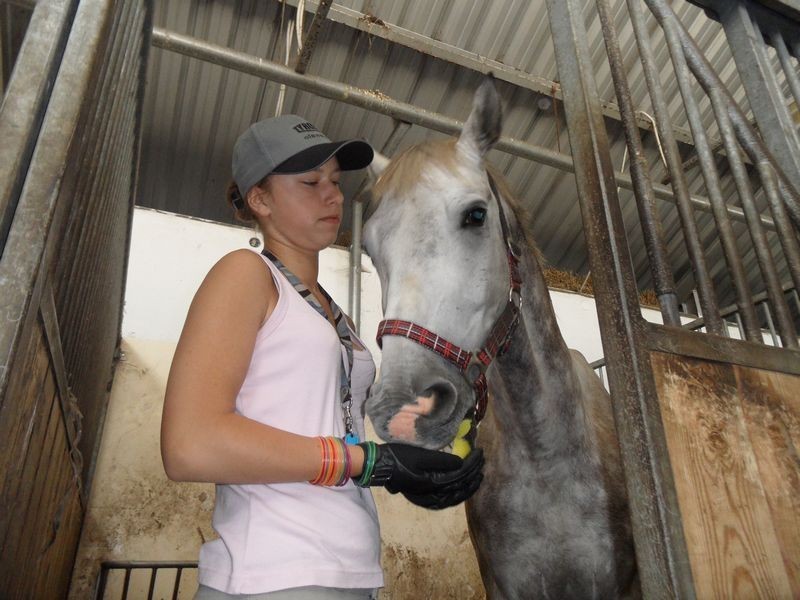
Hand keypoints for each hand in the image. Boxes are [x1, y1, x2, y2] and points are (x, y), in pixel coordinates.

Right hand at [356, 442, 484, 508]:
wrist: (380, 467)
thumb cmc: (399, 457)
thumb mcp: (421, 456)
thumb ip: (442, 461)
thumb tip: (461, 462)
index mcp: (431, 484)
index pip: (459, 475)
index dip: (472, 464)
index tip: (480, 452)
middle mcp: (431, 495)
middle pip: (460, 487)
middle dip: (473, 474)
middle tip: (483, 461)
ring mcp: (428, 499)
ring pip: (455, 497)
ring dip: (469, 486)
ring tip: (479, 476)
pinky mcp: (424, 498)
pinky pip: (446, 501)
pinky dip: (457, 495)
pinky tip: (462, 489)